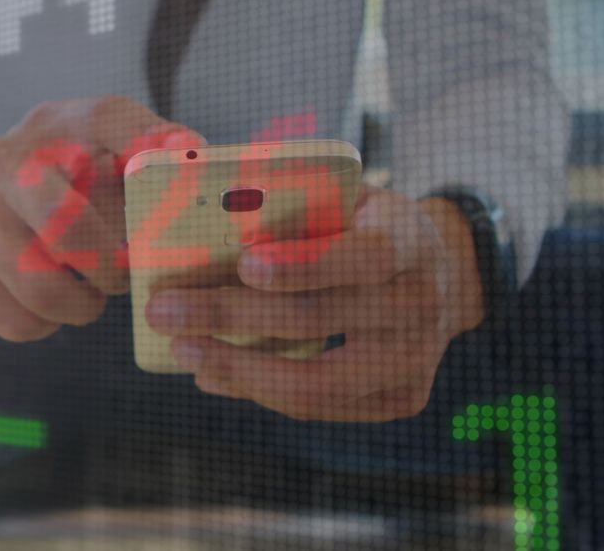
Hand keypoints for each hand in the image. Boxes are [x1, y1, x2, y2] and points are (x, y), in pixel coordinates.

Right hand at [0, 96, 203, 341]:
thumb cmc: (64, 189)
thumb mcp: (101, 163)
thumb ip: (157, 170)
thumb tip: (229, 187)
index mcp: (58, 125)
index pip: (108, 119)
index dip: (151, 140)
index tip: (190, 158)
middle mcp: (6, 158)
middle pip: (66, 223)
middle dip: (109, 267)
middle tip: (121, 278)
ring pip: (41, 285)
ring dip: (81, 307)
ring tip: (87, 299)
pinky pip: (18, 321)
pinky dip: (44, 326)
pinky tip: (44, 304)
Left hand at [145, 186, 484, 421]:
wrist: (439, 273)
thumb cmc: (364, 226)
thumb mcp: (345, 199)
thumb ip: (292, 206)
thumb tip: (203, 220)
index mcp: (407, 239)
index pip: (362, 256)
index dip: (304, 264)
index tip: (244, 264)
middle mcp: (420, 304)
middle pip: (318, 319)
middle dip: (229, 316)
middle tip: (163, 310)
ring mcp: (414, 359)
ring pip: (315, 381)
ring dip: (235, 368)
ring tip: (182, 349)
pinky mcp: (400, 398)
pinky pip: (318, 405)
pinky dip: (257, 390)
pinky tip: (212, 374)